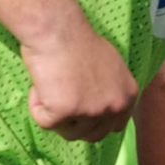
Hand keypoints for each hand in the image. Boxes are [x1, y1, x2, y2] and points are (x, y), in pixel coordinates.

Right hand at [21, 24, 137, 141]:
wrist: (58, 29)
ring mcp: (90, 112)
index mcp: (127, 96)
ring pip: (68, 133)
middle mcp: (114, 107)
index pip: (114, 127)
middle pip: (92, 135)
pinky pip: (45, 122)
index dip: (93, 121)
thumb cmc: (78, 40)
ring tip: (50, 87)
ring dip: (55, 115)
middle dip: (74, 123)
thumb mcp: (110, 65)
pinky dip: (37, 107)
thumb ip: (110, 89)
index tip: (79, 108)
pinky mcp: (64, 112)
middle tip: (60, 99)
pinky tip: (39, 86)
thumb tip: (101, 104)